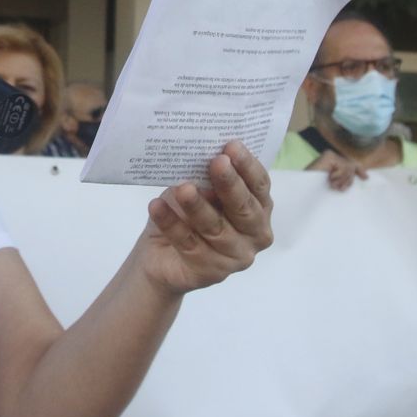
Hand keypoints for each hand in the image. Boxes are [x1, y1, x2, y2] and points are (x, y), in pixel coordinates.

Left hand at [139, 141, 273, 295]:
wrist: (160, 253)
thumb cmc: (187, 211)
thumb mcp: (199, 187)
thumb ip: (208, 176)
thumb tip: (206, 155)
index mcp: (259, 208)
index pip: (260, 186)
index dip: (248, 166)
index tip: (232, 145)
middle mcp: (255, 235)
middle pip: (244, 209)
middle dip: (230, 184)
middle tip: (216, 162)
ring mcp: (235, 257)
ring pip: (215, 228)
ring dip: (198, 206)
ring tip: (182, 188)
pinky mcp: (209, 271)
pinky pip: (188, 244)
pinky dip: (171, 223)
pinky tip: (156, 206)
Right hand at [308, 149, 365, 190]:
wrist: (304, 190)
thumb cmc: (318, 189)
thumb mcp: (335, 183)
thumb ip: (345, 177)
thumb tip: (365, 176)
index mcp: (333, 162)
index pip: (350, 164)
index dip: (359, 170)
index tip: (366, 178)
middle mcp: (331, 156)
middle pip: (351, 166)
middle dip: (348, 179)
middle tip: (340, 188)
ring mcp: (329, 154)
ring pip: (348, 167)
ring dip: (342, 179)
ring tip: (332, 185)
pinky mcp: (328, 156)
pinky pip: (343, 166)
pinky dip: (338, 175)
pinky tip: (330, 178)